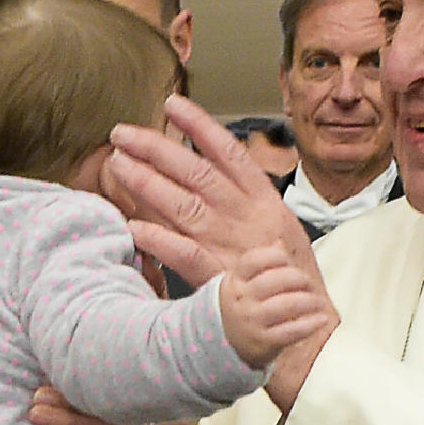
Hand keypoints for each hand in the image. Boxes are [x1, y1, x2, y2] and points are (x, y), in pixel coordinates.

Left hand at [105, 94, 308, 289]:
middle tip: (122, 133)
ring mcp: (230, 247)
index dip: (199, 125)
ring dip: (147, 184)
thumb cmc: (289, 271)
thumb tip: (212, 168)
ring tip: (118, 165)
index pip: (228, 152)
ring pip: (184, 206)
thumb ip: (246, 198)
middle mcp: (245, 217)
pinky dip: (159, 241)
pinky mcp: (219, 278)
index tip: (172, 104)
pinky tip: (133, 227)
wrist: (305, 319)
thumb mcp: (279, 223)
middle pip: (196, 173)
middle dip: (157, 148)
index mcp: (262, 200)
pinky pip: (184, 255)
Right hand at [220, 235, 337, 375]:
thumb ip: (263, 262)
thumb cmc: (241, 306)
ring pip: (286, 304)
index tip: (288, 260)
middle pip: (275, 280)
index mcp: (235, 280)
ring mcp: (252, 321)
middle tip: (309, 283)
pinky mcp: (263, 341)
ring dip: (309, 301)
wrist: (225, 343)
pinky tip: (320, 319)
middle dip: (299, 279)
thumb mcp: (243, 282)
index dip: (275, 256)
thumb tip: (280, 243)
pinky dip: (310, 324)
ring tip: (318, 302)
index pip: (254, 260)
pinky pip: (291, 330)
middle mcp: (242, 299)